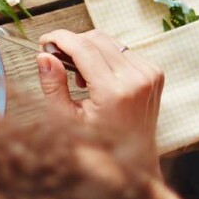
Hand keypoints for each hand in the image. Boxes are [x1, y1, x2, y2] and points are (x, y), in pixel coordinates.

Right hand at [35, 27, 162, 178]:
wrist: (136, 160)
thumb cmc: (101, 146)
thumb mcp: (68, 120)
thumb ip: (53, 86)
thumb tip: (44, 57)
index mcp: (114, 92)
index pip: (83, 48)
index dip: (60, 38)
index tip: (45, 41)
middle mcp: (136, 79)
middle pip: (96, 39)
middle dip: (72, 42)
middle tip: (56, 57)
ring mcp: (148, 74)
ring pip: (110, 41)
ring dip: (89, 49)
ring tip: (80, 75)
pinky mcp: (154, 73)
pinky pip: (123, 50)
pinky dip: (106, 56)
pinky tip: (99, 77)